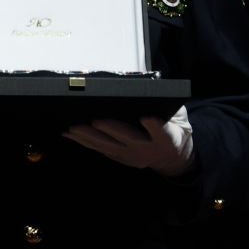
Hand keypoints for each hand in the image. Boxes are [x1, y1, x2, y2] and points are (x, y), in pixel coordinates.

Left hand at [65, 107, 193, 175]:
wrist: (173, 158)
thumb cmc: (174, 128)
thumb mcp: (180, 117)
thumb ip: (169, 108)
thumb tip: (152, 90)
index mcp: (169, 138)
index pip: (163, 133)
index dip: (155, 127)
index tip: (146, 118)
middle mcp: (149, 150)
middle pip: (129, 140)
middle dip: (111, 130)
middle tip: (95, 121)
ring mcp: (132, 156)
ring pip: (109, 146)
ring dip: (89, 137)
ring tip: (73, 128)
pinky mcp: (120, 158)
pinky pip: (99, 149)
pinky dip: (83, 141)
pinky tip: (69, 134)